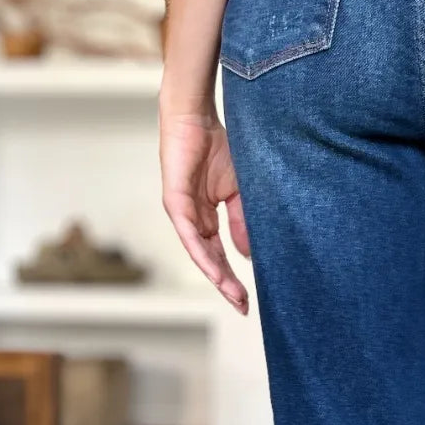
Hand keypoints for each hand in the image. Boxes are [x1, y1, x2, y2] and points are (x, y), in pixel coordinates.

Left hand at [159, 104, 249, 313]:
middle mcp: (193, 220)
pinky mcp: (175, 201)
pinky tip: (214, 270)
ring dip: (215, 275)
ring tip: (232, 293)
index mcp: (207, 217)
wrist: (197, 117)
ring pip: (199, 252)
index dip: (234, 277)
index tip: (248, 299)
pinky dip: (202, 253)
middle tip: (242, 306)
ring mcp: (182, 212)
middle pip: (210, 259)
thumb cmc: (218, 148)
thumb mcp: (239, 191)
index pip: (221, 254)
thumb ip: (242, 221)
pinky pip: (190, 234)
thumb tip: (248, 254)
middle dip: (226, 284)